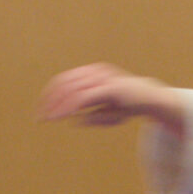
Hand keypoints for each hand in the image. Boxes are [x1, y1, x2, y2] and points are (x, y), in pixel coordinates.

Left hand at [39, 63, 178, 132]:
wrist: (153, 100)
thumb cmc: (129, 106)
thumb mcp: (107, 113)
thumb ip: (91, 115)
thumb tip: (74, 121)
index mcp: (92, 73)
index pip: (64, 80)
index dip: (49, 95)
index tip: (42, 111)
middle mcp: (95, 72)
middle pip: (63, 84)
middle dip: (49, 101)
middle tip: (40, 118)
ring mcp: (102, 78)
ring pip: (71, 90)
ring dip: (57, 105)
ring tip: (49, 119)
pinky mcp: (108, 88)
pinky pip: (83, 97)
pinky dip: (70, 107)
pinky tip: (62, 116)